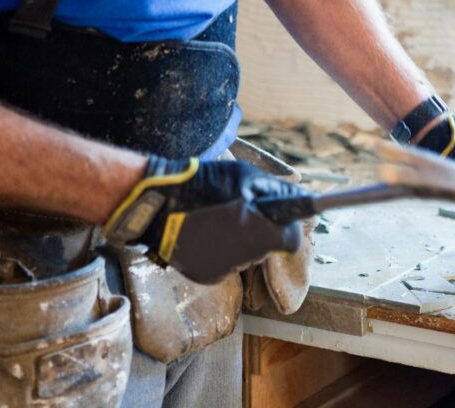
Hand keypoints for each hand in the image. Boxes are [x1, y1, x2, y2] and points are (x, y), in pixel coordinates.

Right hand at [103, 156, 305, 283]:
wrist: (156, 204)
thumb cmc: (204, 184)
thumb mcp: (246, 177)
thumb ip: (276, 191)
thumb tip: (298, 200)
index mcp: (263, 235)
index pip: (292, 241)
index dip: (287, 227)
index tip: (278, 217)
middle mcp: (247, 258)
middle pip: (266, 247)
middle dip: (260, 231)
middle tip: (240, 210)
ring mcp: (225, 271)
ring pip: (244, 256)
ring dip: (239, 240)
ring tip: (215, 218)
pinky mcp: (205, 277)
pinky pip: (223, 263)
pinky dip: (218, 250)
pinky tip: (202, 232)